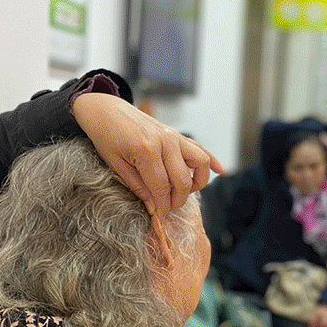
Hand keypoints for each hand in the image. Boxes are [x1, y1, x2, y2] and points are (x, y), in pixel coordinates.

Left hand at [71, 93, 224, 215]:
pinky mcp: (176, 134)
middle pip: (183, 179)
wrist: (106, 110)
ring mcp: (174, 136)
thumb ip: (137, 185)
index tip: (159, 216)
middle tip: (167, 208)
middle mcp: (165, 142)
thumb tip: (153, 207)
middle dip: (178, 199)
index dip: (162, 206)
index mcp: (146, 151)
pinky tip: (220, 171)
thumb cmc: (106, 136)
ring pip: (200, 162)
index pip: (161, 187)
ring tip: (185, 192)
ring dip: (198, 182)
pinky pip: (199, 148)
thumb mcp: (115, 164)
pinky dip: (211, 160)